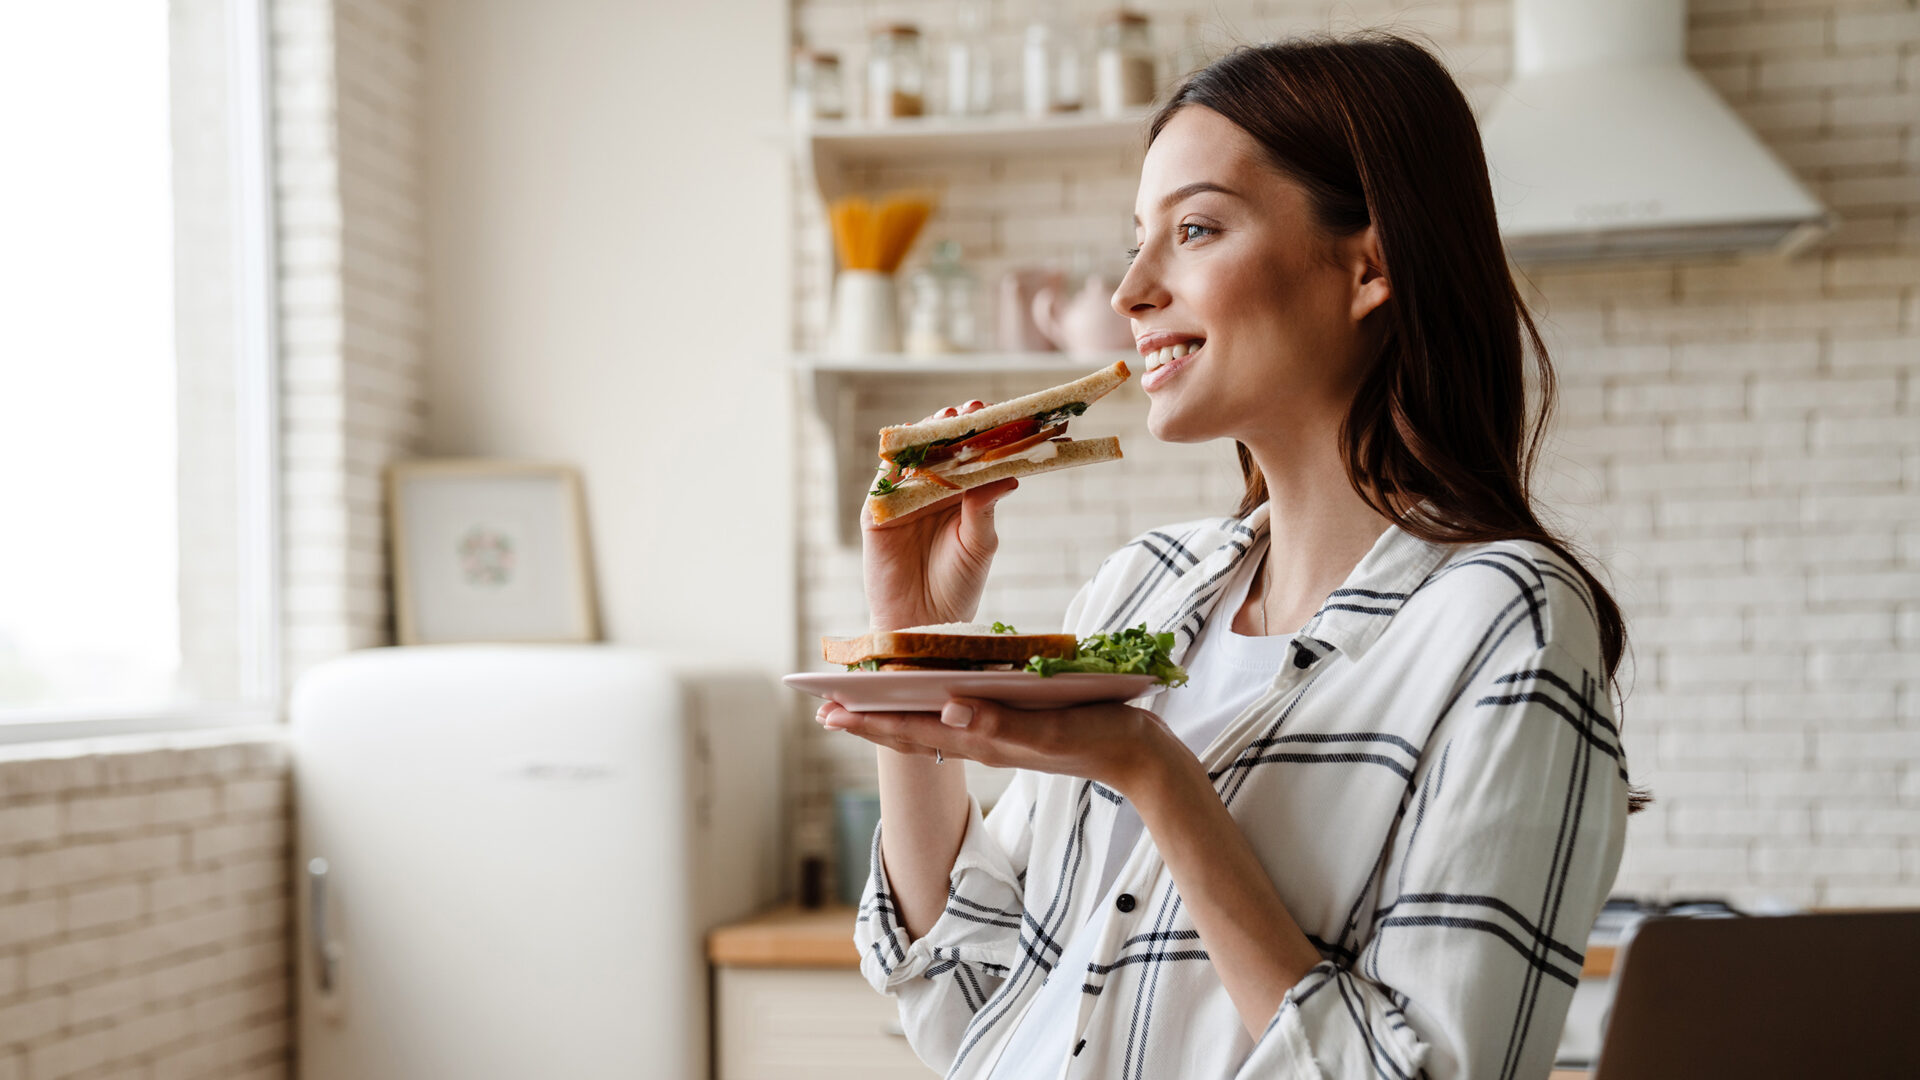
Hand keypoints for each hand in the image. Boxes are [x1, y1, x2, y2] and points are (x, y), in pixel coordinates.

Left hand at [815, 696, 1185, 796]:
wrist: (1140, 757)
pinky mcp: (1014, 730)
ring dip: (891, 718)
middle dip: (866, 723)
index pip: (911, 733)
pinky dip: (929, 711)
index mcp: (982, 741)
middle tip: (823, 710)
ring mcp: (996, 738)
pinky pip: (957, 724)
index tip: (826, 712)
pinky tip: (924, 702)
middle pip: (911, 735)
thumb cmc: (1097, 737)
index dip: (867, 723)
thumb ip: (997, 723)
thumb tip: (944, 708)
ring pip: (930, 730)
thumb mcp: (1047, 730)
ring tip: (858, 707)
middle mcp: (981, 742)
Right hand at [863, 399, 1016, 629]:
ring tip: (946, 416)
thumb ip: (985, 508)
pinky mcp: (877, 513)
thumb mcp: (980, 544)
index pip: (971, 458)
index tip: (998, 415)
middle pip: (941, 450)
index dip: (982, 436)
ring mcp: (903, 501)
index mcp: (961, 499)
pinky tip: (907, 441)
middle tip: (971, 410)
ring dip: (927, 434)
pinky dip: (894, 459)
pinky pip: (884, 480)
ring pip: (913, 457)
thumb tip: (1009, 475)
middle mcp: (932, 495)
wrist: (923, 623)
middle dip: (955, 427)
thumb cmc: (958, 587)